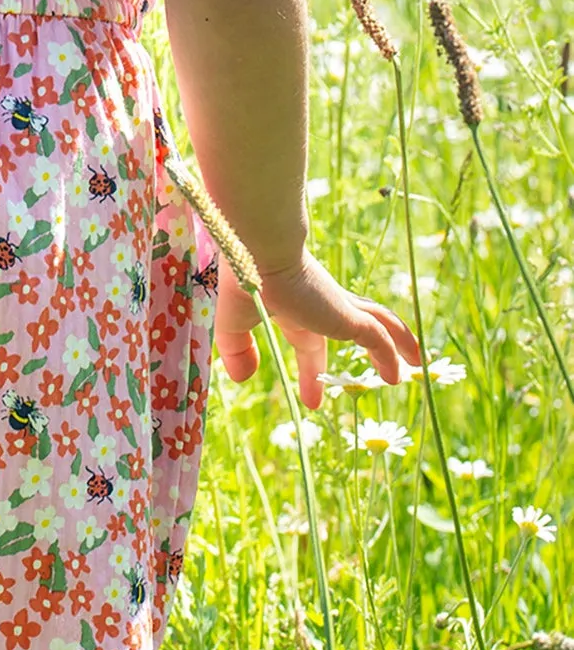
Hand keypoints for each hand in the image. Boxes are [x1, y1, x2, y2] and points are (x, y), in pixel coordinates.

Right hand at [213, 249, 421, 409]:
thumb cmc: (242, 281)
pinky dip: (392, 355)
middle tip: (388, 378)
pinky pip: (379, 339)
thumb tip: (243, 377)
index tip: (312, 399)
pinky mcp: (347, 316)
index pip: (309, 341)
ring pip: (381, 324)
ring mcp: (337, 309)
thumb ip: (237, 350)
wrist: (257, 249)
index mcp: (292, 307)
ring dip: (400, 342)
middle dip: (372, 352)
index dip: (311, 369)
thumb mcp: (233, 325)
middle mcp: (320, 306)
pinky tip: (398, 375)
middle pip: (357, 327)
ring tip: (416, 361)